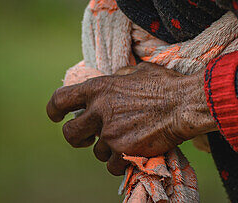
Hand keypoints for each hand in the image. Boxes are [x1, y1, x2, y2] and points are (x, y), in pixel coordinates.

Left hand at [46, 62, 216, 174]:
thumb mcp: (137, 72)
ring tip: (128, 141)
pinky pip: (113, 166)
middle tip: (87, 139)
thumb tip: (115, 78)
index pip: (61, 99)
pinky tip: (135, 153)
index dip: (54, 110)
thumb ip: (120, 78)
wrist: (184, 104)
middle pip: (70, 133)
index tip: (56, 117)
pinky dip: (122, 162)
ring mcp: (110, 133)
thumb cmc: (166, 84)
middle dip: (77, 139)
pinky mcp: (122, 151)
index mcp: (99, 88)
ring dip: (109, 150)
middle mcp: (99, 110)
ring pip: (97, 152)